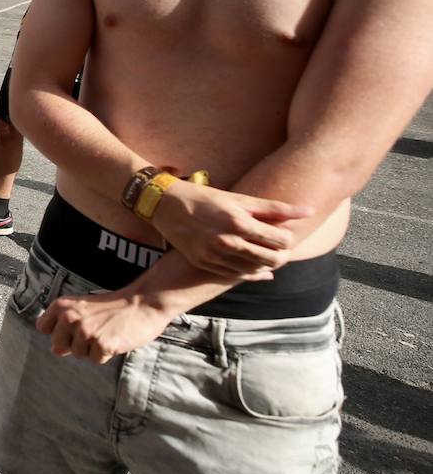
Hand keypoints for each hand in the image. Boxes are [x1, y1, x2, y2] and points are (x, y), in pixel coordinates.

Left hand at [36, 292, 174, 362]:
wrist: (142, 303)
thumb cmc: (113, 307)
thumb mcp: (84, 311)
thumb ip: (66, 328)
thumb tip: (54, 351)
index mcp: (62, 305)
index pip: (43, 327)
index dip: (57, 332)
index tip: (72, 327)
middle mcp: (69, 317)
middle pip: (58, 345)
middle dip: (74, 343)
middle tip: (94, 330)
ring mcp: (85, 331)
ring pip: (78, 354)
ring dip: (92, 348)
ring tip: (106, 332)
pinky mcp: (101, 344)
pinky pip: (96, 360)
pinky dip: (106, 354)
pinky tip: (114, 339)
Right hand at [151, 182, 313, 278]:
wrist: (164, 205)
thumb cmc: (204, 197)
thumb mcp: (239, 199)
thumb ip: (275, 208)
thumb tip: (309, 211)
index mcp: (239, 223)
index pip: (281, 240)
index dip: (288, 238)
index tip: (284, 233)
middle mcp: (228, 242)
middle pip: (272, 259)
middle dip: (281, 255)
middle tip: (279, 247)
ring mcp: (215, 255)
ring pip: (255, 271)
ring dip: (265, 265)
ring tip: (265, 254)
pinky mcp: (204, 263)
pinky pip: (235, 275)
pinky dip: (249, 273)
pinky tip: (253, 266)